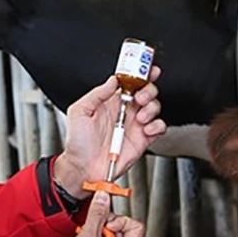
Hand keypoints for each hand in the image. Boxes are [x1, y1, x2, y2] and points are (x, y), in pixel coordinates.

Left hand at [52, 65, 166, 198]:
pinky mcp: (143, 139)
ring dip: (151, 108)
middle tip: (140, 97)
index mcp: (111, 101)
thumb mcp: (79, 111)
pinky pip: (159, 128)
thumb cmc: (78, 142)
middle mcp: (125, 111)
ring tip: (140, 116)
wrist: (83, 167)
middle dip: (148, 90)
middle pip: (147, 92)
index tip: (147, 69)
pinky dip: (157, 126)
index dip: (141, 73)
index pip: (130, 82)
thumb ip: (96, 94)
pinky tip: (146, 129)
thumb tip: (113, 80)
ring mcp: (135, 125)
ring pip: (155, 107)